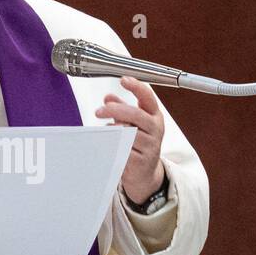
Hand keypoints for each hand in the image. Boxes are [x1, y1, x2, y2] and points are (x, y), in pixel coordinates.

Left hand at [96, 76, 165, 201]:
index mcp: (155, 116)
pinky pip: (123, 149)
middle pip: (135, 114)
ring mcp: (150, 146)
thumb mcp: (133, 124)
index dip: (137, 87)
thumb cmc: (139, 144)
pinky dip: (113, 145)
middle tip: (99, 111)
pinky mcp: (141, 161)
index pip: (148, 98)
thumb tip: (108, 98)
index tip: (124, 80)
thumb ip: (121, 109)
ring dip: (113, 129)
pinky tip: (108, 143)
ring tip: (104, 129)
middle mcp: (155, 129)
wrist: (145, 174)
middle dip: (115, 110)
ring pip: (128, 132)